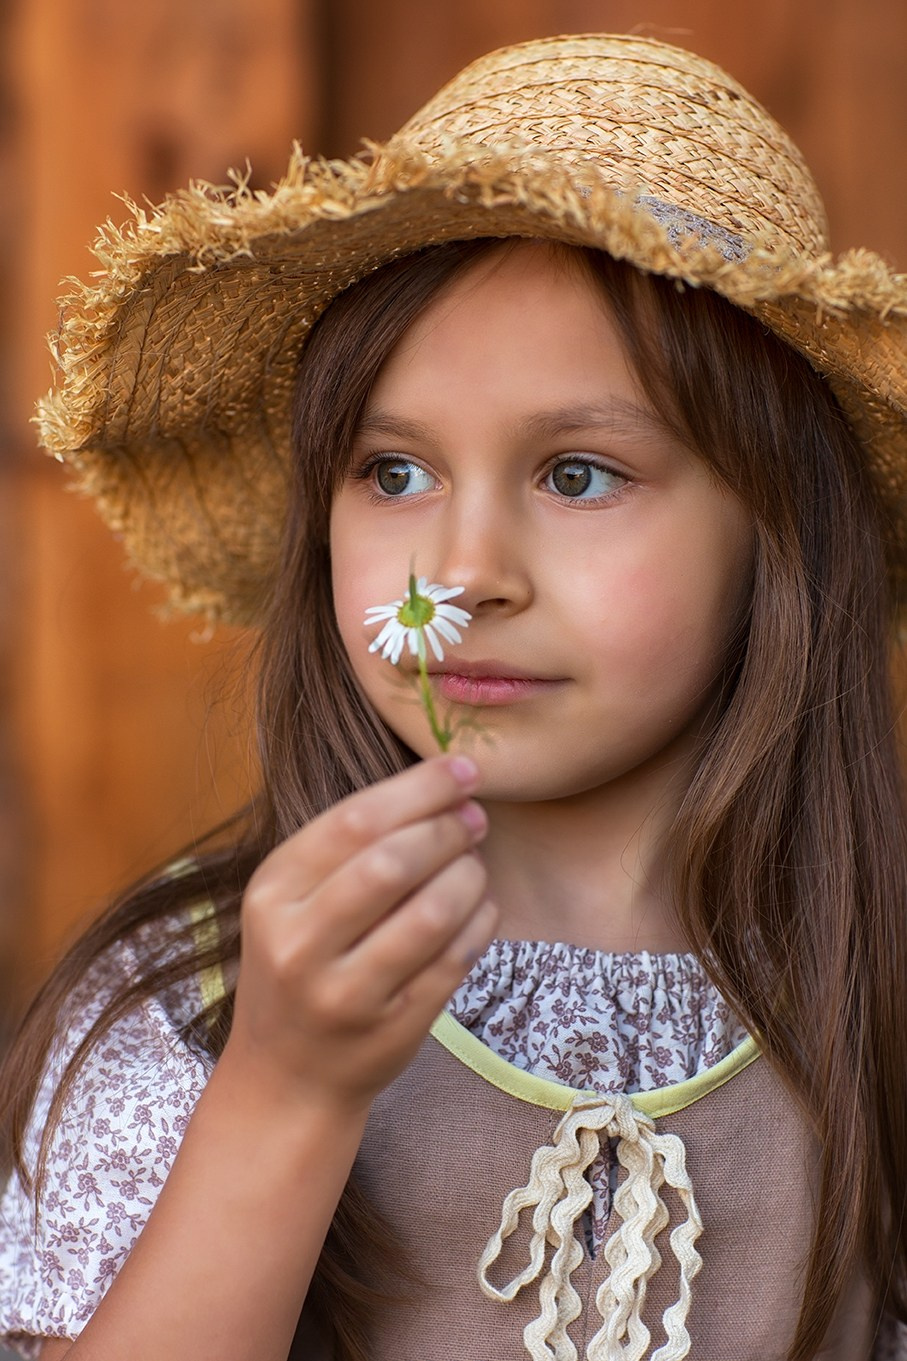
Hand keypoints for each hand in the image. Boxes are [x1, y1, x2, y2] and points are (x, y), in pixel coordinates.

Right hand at [224, 755, 496, 1116]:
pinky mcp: (391, 1029)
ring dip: (469, 876)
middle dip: (448, 829)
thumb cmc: (302, 963)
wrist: (287, 1076)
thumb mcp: (294, 900)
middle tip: (475, 819)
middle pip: (393, 862)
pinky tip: (480, 907)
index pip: (355, 820)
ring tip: (474, 865)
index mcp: (271, 893)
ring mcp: (344, 993)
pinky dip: (481, 922)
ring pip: (431, 914)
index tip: (464, 770)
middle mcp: (299, 943)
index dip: (421, 788)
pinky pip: (455, 960)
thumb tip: (448, 785)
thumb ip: (351, 845)